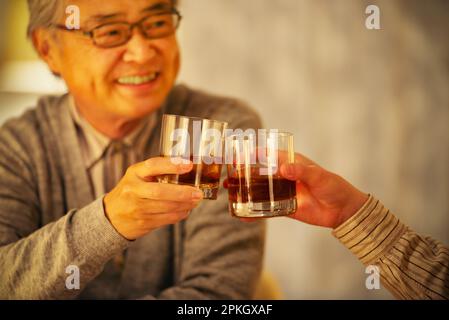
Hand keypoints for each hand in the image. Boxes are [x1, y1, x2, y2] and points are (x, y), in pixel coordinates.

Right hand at [103, 157, 203, 239]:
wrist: (111, 216)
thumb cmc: (131, 191)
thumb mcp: (137, 176)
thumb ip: (157, 172)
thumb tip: (188, 168)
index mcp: (134, 173)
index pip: (153, 166)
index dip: (171, 165)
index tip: (188, 165)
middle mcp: (134, 190)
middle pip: (160, 192)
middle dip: (182, 193)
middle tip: (198, 192)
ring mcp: (137, 208)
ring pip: (166, 207)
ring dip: (185, 205)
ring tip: (196, 200)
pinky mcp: (143, 222)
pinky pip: (167, 219)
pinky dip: (179, 214)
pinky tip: (186, 210)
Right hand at [223, 153, 367, 228]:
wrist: (343, 211)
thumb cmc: (334, 187)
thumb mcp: (319, 176)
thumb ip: (302, 172)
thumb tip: (284, 168)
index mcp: (292, 163)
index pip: (268, 154)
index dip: (253, 154)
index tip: (238, 155)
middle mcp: (284, 176)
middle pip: (259, 172)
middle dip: (243, 173)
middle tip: (229, 175)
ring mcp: (282, 192)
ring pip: (259, 190)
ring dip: (245, 191)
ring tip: (229, 191)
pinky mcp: (284, 207)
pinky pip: (266, 210)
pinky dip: (254, 213)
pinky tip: (242, 216)